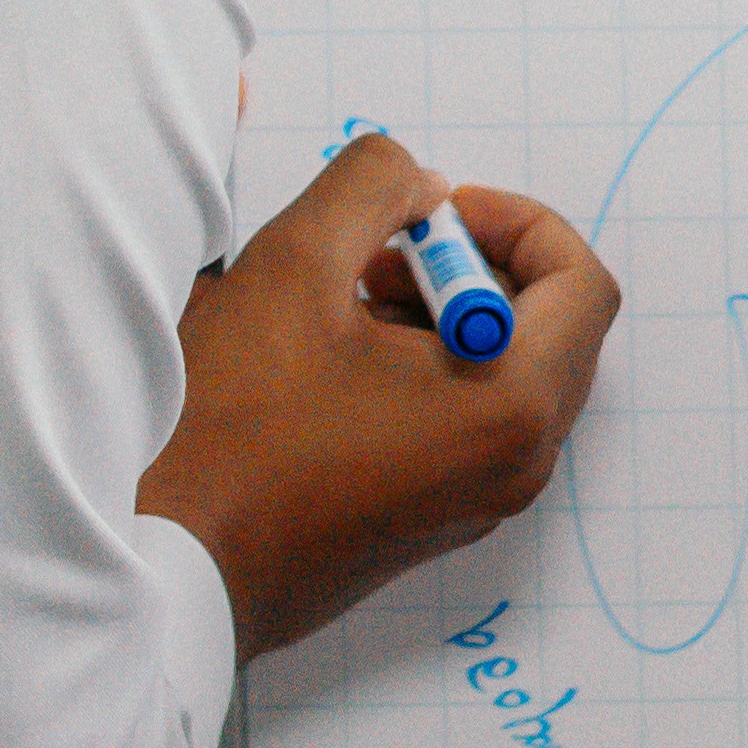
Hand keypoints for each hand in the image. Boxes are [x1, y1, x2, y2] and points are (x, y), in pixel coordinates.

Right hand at [140, 134, 617, 665]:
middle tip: (382, 253)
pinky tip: (330, 361)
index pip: (581, 284)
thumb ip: (372, 187)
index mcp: (510, 406)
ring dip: (441, 318)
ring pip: (502, 377)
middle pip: (550, 329)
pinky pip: (464, 425)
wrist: (167, 564)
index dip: (517, 222)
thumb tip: (418, 183)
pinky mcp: (431, 523)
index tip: (434, 214)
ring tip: (342, 303)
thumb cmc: (230, 430)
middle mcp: (515, 466)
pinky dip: (422, 372)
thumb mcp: (295, 264)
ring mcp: (476, 503)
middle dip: (474, 268)